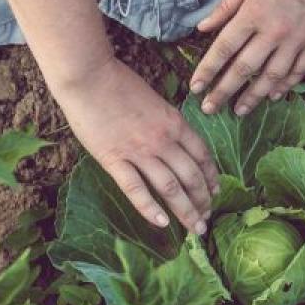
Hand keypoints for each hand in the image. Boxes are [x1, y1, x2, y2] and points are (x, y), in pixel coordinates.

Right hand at [51, 56, 220, 232]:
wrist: (89, 76)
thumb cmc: (118, 83)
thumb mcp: (154, 100)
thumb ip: (164, 123)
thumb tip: (171, 141)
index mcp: (174, 123)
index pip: (202, 155)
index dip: (211, 177)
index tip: (215, 192)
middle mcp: (163, 140)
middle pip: (191, 176)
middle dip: (203, 201)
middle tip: (206, 219)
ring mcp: (139, 151)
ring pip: (170, 188)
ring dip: (185, 210)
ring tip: (194, 228)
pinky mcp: (114, 159)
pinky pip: (136, 189)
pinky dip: (150, 208)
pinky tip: (161, 223)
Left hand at [189, 0, 304, 116]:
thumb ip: (226, 6)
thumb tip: (202, 27)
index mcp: (254, 13)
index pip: (224, 49)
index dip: (208, 71)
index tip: (195, 88)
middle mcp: (274, 31)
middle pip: (244, 69)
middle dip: (223, 92)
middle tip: (210, 109)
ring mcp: (297, 39)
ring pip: (272, 77)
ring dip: (253, 96)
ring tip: (239, 110)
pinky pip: (298, 71)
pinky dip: (285, 86)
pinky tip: (272, 95)